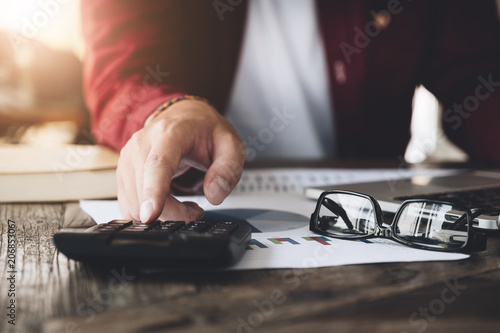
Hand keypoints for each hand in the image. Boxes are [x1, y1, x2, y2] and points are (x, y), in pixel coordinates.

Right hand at [117, 100, 245, 222]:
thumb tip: (214, 195)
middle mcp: (142, 143)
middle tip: (196, 210)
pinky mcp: (122, 172)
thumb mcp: (231, 145)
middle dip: (172, 213)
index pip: (158, 164)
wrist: (183, 116)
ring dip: (161, 214)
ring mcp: (128, 158)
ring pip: (134, 203)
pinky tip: (167, 204)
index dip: (154, 192)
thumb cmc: (205, 130)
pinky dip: (148, 213)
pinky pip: (129, 205)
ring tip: (185, 204)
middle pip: (145, 191)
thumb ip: (228, 169)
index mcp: (170, 133)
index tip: (151, 215)